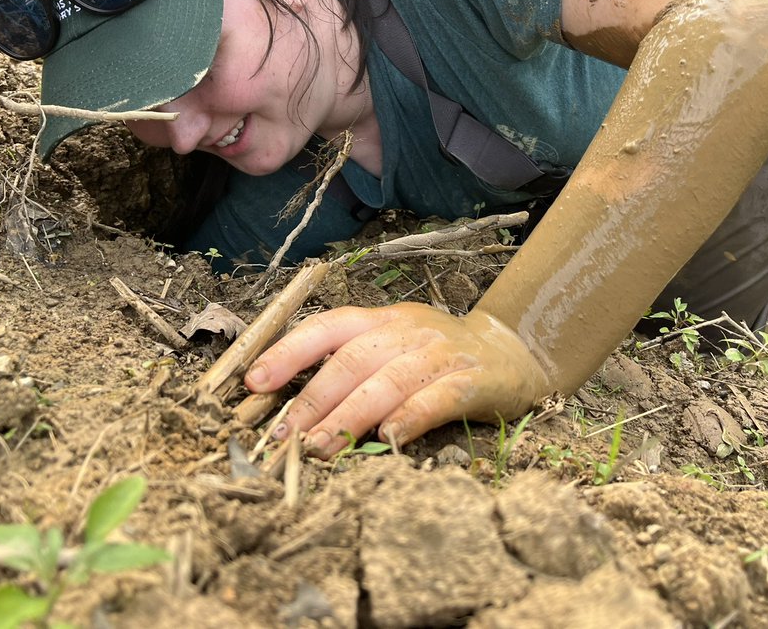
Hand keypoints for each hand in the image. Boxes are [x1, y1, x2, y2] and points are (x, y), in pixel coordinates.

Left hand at [244, 302, 549, 455]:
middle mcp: (407, 331)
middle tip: (284, 436)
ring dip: (347, 417)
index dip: (288, 352)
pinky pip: (434, 400)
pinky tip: (385, 439)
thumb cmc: (437, 355)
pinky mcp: (470, 382)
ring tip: (319, 448)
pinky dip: (407, 418)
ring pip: (385, 383)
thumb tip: (290, 400)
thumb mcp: (392, 344)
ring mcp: (440, 354)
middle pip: (351, 361)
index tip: (255, 382)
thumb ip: (350, 362)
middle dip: (311, 399)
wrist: (512, 353)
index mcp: (381, 319)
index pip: (327, 327)